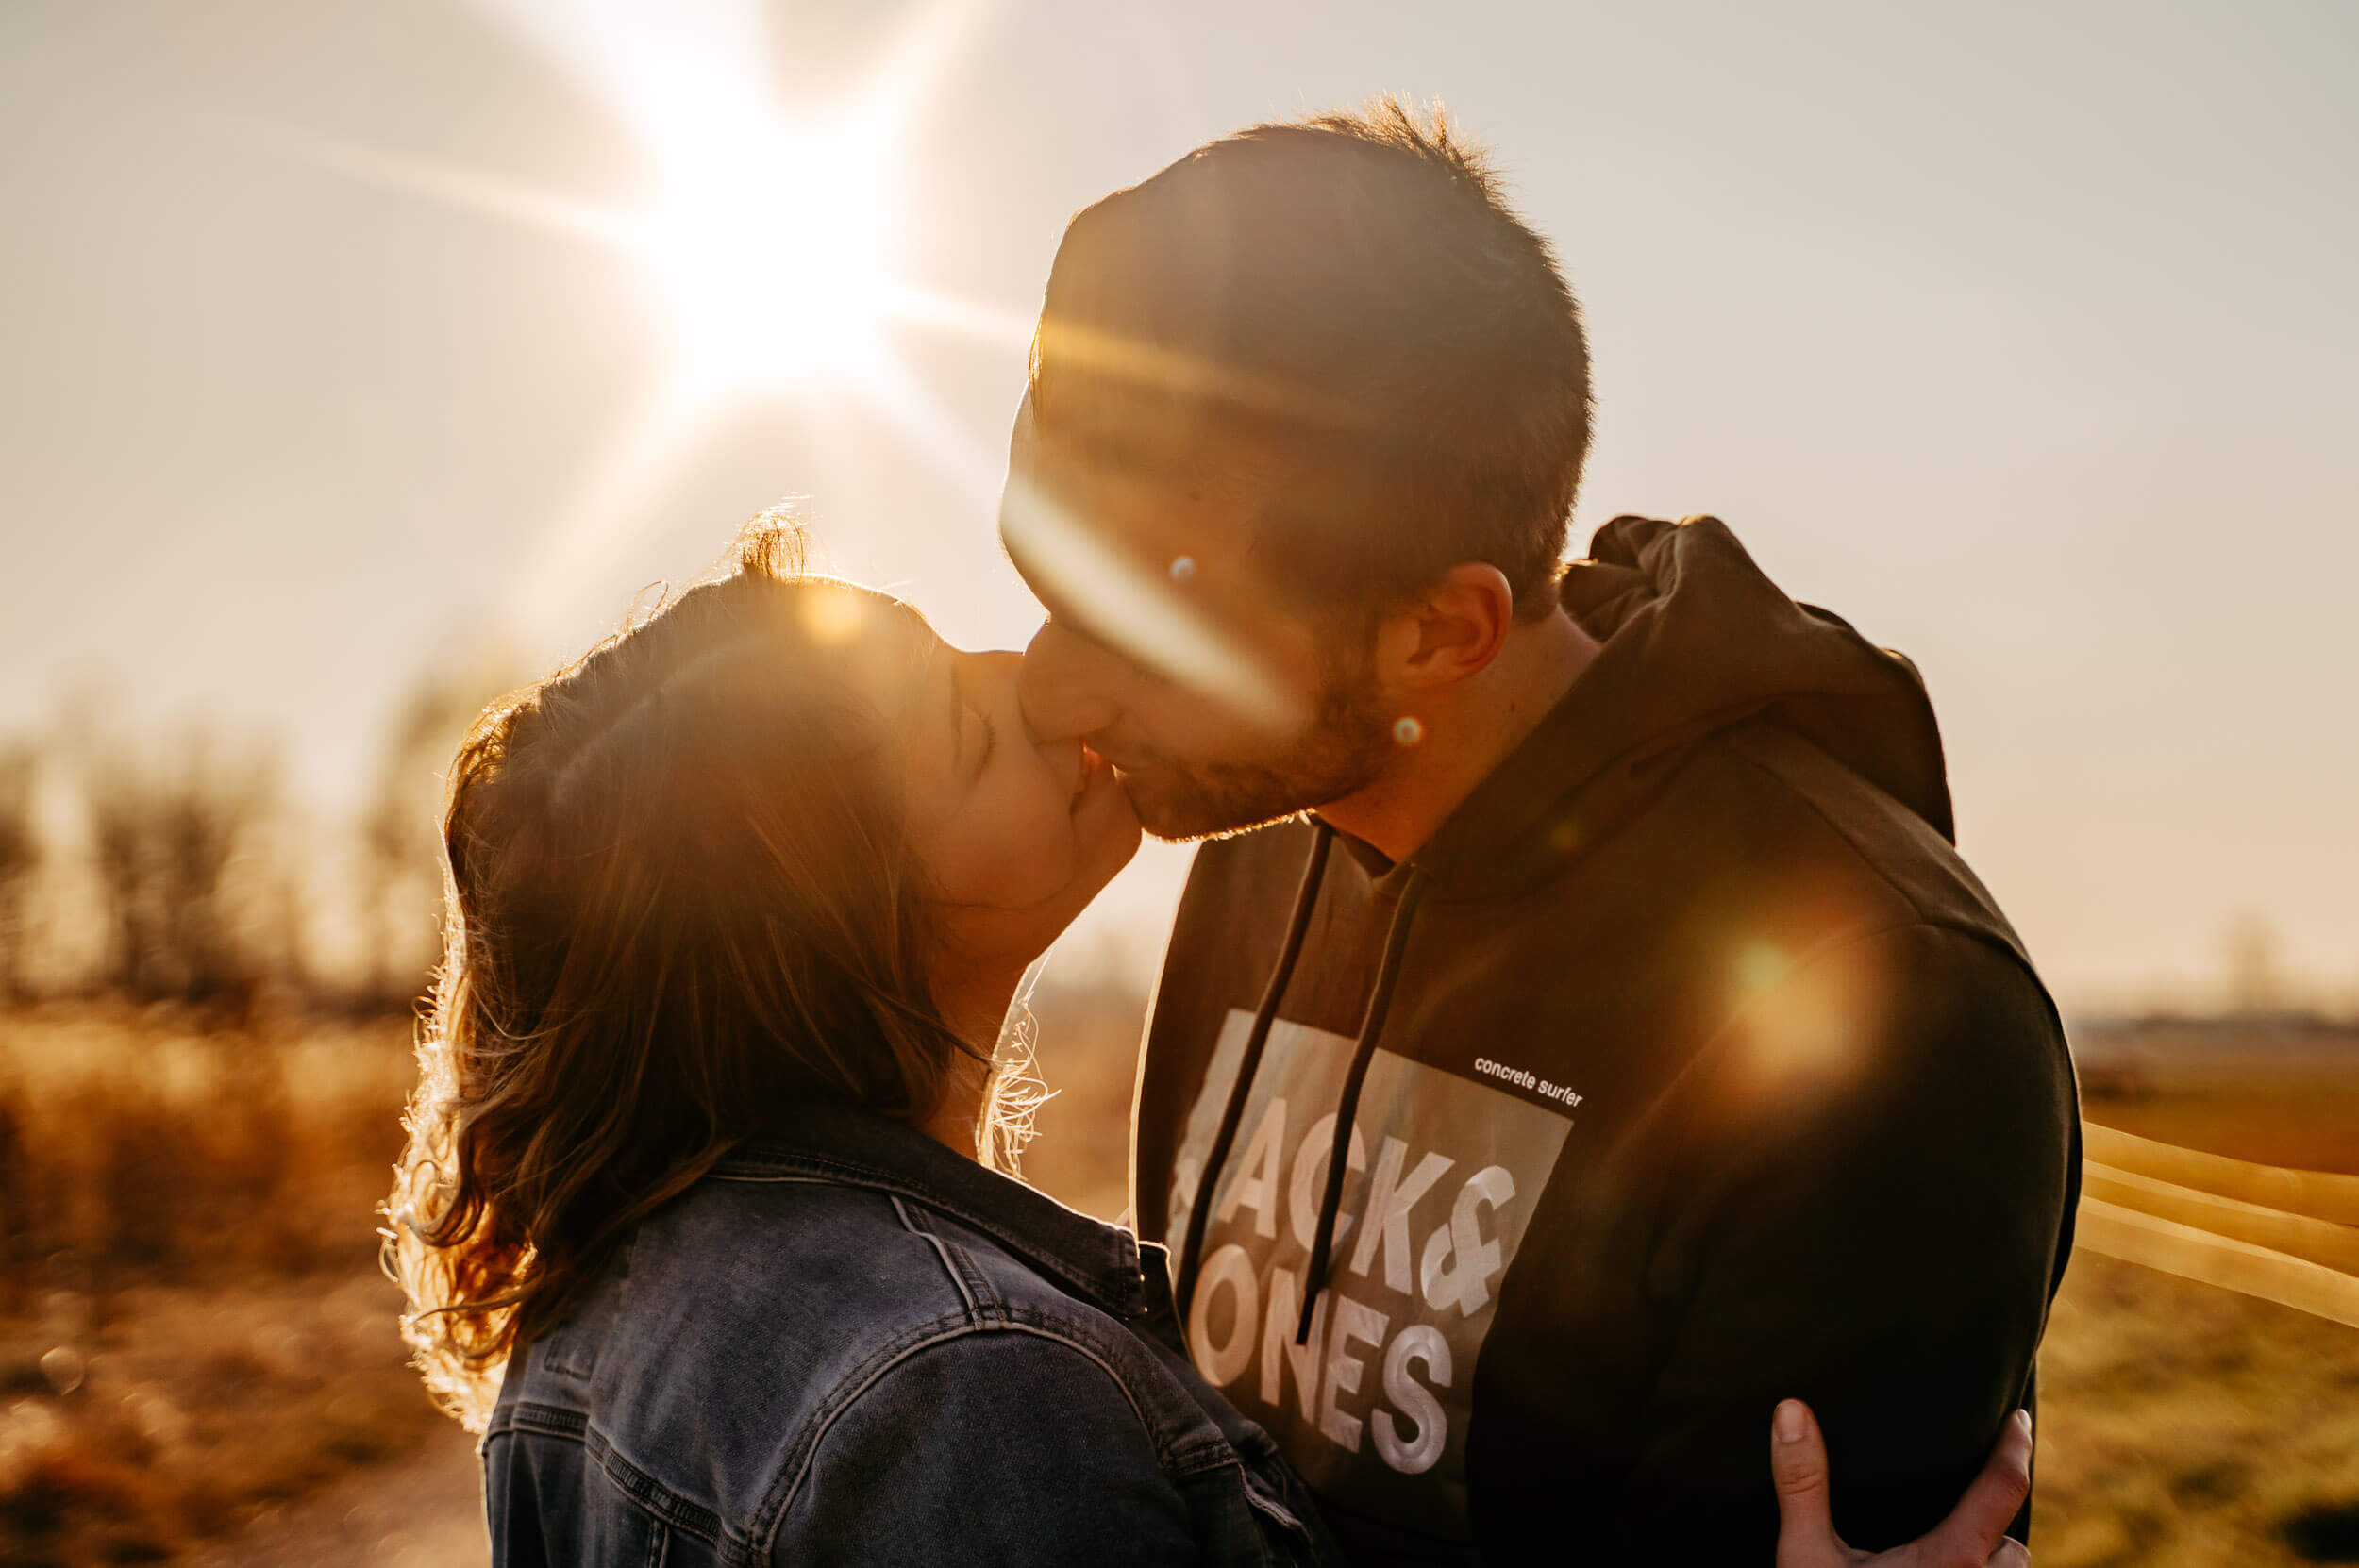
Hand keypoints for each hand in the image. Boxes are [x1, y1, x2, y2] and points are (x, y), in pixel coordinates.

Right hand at [1771, 1400, 2031, 1567]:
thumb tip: (1792, 1408)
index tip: (2019, 1418)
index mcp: (1949, 1563)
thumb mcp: (1803, 1557)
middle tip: (1967, 1511)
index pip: (2003, 1489)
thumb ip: (1802, 1483)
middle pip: (2015, 1551)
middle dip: (1995, 1533)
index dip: (2016, 1447)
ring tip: (1957, 1557)